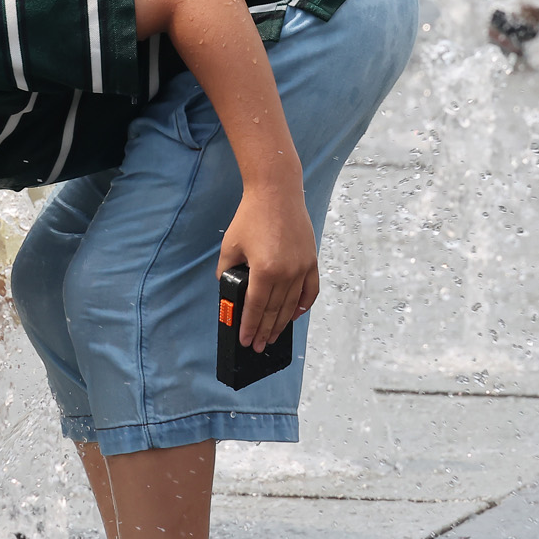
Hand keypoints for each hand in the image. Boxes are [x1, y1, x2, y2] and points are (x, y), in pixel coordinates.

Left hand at [218, 182, 317, 350]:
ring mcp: (302, 267)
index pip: (256, 308)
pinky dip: (303, 305)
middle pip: (274, 311)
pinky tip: (294, 315)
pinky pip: (310, 290)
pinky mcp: (311, 260)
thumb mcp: (230, 246)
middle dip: (264, 331)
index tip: (245, 340)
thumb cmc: (251, 216)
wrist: (277, 192)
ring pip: (291, 305)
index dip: (249, 327)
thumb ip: (227, 272)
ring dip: (281, 324)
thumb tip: (229, 288)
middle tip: (258, 345)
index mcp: (265, 270)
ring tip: (272, 336)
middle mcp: (287, 273)